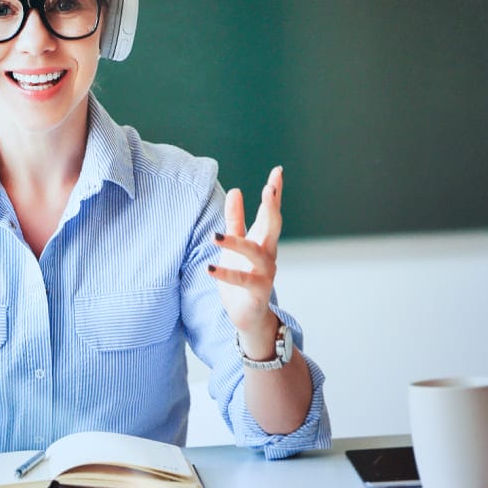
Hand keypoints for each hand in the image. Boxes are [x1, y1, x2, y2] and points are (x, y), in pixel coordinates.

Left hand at [211, 167, 282, 342]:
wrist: (249, 316)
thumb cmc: (243, 277)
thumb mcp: (236, 245)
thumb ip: (236, 219)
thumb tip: (237, 190)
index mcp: (264, 240)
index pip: (271, 212)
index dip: (275, 192)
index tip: (277, 171)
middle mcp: (269, 254)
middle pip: (273, 226)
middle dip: (272, 207)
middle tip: (270, 189)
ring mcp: (266, 273)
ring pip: (255, 254)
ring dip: (236, 244)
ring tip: (215, 236)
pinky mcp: (257, 291)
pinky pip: (243, 280)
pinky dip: (226, 273)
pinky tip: (209, 267)